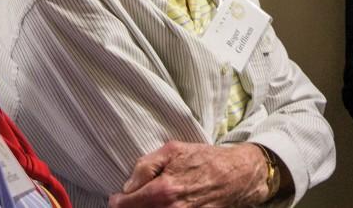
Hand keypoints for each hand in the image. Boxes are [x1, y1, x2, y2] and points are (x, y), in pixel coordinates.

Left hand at [108, 141, 268, 207]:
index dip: (117, 201)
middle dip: (131, 207)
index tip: (118, 197)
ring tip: (148, 201)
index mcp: (161, 191)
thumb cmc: (204, 160)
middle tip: (131, 200)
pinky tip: (164, 205)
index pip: (124, 205)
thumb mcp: (173, 150)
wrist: (236, 176)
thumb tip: (127, 185)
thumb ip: (145, 165)